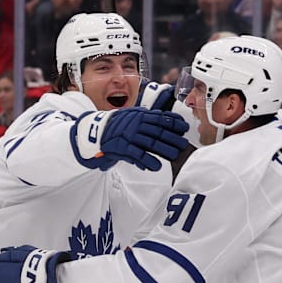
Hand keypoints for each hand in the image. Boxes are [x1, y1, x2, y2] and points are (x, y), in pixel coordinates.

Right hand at [72, 108, 188, 170]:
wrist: (96, 132)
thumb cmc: (119, 126)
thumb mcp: (133, 116)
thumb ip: (149, 117)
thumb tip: (167, 118)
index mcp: (140, 115)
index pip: (160, 118)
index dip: (174, 123)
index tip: (184, 128)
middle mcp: (135, 124)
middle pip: (158, 131)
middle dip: (172, 138)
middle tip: (183, 144)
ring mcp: (129, 136)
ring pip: (150, 143)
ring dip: (164, 150)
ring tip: (174, 155)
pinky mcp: (122, 148)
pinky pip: (137, 155)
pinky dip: (148, 161)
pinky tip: (157, 166)